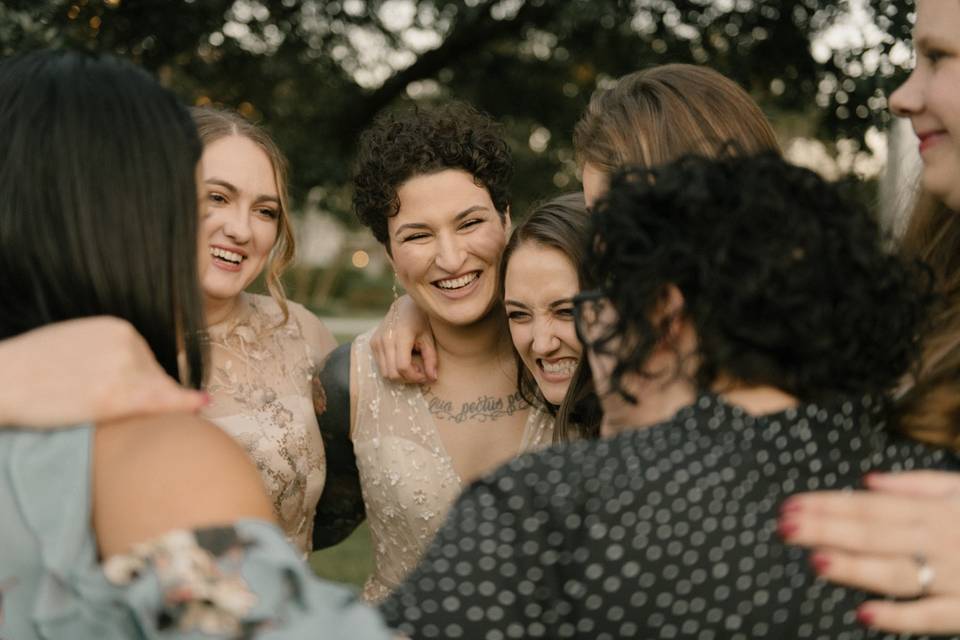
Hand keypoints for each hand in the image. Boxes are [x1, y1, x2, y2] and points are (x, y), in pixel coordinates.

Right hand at [0, 317, 207, 427]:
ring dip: (156, 408)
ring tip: (141, 422)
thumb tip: (133, 371)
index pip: (147, 360)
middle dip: (147, 397)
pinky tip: (202, 405)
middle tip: (120, 413)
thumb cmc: (31, 367)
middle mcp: (128, 344)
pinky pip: (159, 402)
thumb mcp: (77, 342)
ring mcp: (124, 369)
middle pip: (156, 377)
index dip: (144, 383)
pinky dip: (183, 404)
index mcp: (118, 329)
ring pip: (157, 393)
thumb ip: (107, 351)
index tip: (136, 397)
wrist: (1, 378)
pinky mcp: (115, 397)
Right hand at [369, 294, 436, 383]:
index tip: (425, 375)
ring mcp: (376, 341)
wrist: (404, 305)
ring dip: (400, 375)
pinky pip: (381, 366)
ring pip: (385, 372)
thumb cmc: (420, 320)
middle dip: (408, 378)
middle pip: (392, 373)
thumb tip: (432, 378)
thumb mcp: (429, 338)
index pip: (403, 367)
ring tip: (412, 366)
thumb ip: (431, 359)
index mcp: (401, 335)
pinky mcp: (373, 343)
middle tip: (419, 371)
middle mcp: (385, 339)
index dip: (415, 376)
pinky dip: (392, 369)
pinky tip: (403, 361)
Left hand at [779, 470, 959, 634]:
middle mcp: (937, 542)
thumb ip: (918, 483)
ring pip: (896, 574)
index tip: (790, 506)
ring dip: (855, 568)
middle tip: (785, 528)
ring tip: (816, 560)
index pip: (869, 507)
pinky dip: (900, 617)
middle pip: (873, 535)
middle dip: (826, 530)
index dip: (827, 505)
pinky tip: (864, 614)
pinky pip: (932, 617)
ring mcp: (953, 578)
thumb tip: (868, 480)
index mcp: (932, 512)